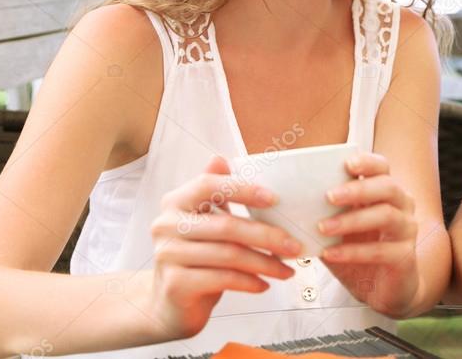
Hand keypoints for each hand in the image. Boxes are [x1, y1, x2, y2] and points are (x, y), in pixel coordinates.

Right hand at [141, 156, 302, 338]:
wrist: (170, 302)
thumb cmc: (196, 256)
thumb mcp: (204, 220)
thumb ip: (213, 191)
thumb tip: (221, 159)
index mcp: (175, 202)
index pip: (208, 185)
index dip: (242, 189)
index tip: (275, 199)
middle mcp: (166, 225)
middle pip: (226, 226)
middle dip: (267, 236)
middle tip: (294, 246)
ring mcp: (168, 255)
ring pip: (229, 255)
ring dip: (265, 263)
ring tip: (287, 270)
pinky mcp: (176, 284)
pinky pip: (223, 279)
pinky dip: (250, 282)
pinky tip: (265, 284)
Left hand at [319, 153, 419, 316]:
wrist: (383, 289)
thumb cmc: (362, 251)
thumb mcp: (343, 227)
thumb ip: (328, 211)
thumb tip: (291, 199)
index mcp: (386, 192)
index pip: (382, 167)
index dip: (367, 162)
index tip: (347, 164)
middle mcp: (402, 206)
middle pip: (387, 187)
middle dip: (357, 189)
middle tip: (329, 196)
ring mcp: (406, 230)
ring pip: (386, 215)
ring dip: (352, 219)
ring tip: (324, 227)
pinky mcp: (404, 256)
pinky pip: (380, 250)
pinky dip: (352, 251)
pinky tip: (331, 253)